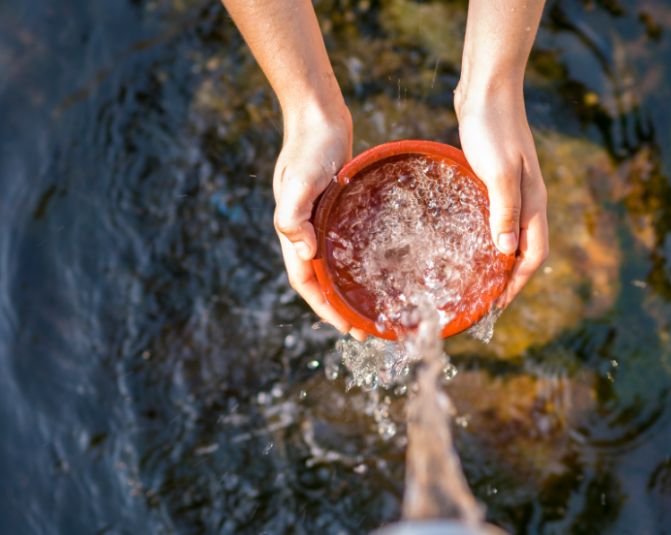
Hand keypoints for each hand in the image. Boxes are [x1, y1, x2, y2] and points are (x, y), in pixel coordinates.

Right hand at [273, 104, 367, 339]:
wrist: (318, 116)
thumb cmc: (309, 147)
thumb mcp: (300, 180)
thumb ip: (293, 216)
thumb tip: (304, 253)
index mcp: (294, 230)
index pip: (306, 282)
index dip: (324, 308)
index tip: (347, 328)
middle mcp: (306, 230)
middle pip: (320, 280)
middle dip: (339, 308)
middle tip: (367, 329)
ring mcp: (320, 220)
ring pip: (333, 264)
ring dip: (348, 288)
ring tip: (372, 306)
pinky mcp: (336, 208)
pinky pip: (345, 244)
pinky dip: (356, 261)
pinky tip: (377, 266)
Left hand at [455, 87, 548, 306]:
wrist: (487, 89)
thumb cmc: (492, 128)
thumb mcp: (498, 171)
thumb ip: (504, 211)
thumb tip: (506, 253)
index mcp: (533, 202)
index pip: (534, 255)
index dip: (518, 283)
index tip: (497, 305)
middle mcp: (528, 200)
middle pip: (525, 250)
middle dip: (509, 279)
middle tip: (484, 300)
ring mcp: (513, 189)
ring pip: (511, 235)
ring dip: (498, 260)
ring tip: (476, 280)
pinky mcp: (496, 179)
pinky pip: (497, 218)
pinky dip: (487, 237)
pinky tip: (467, 241)